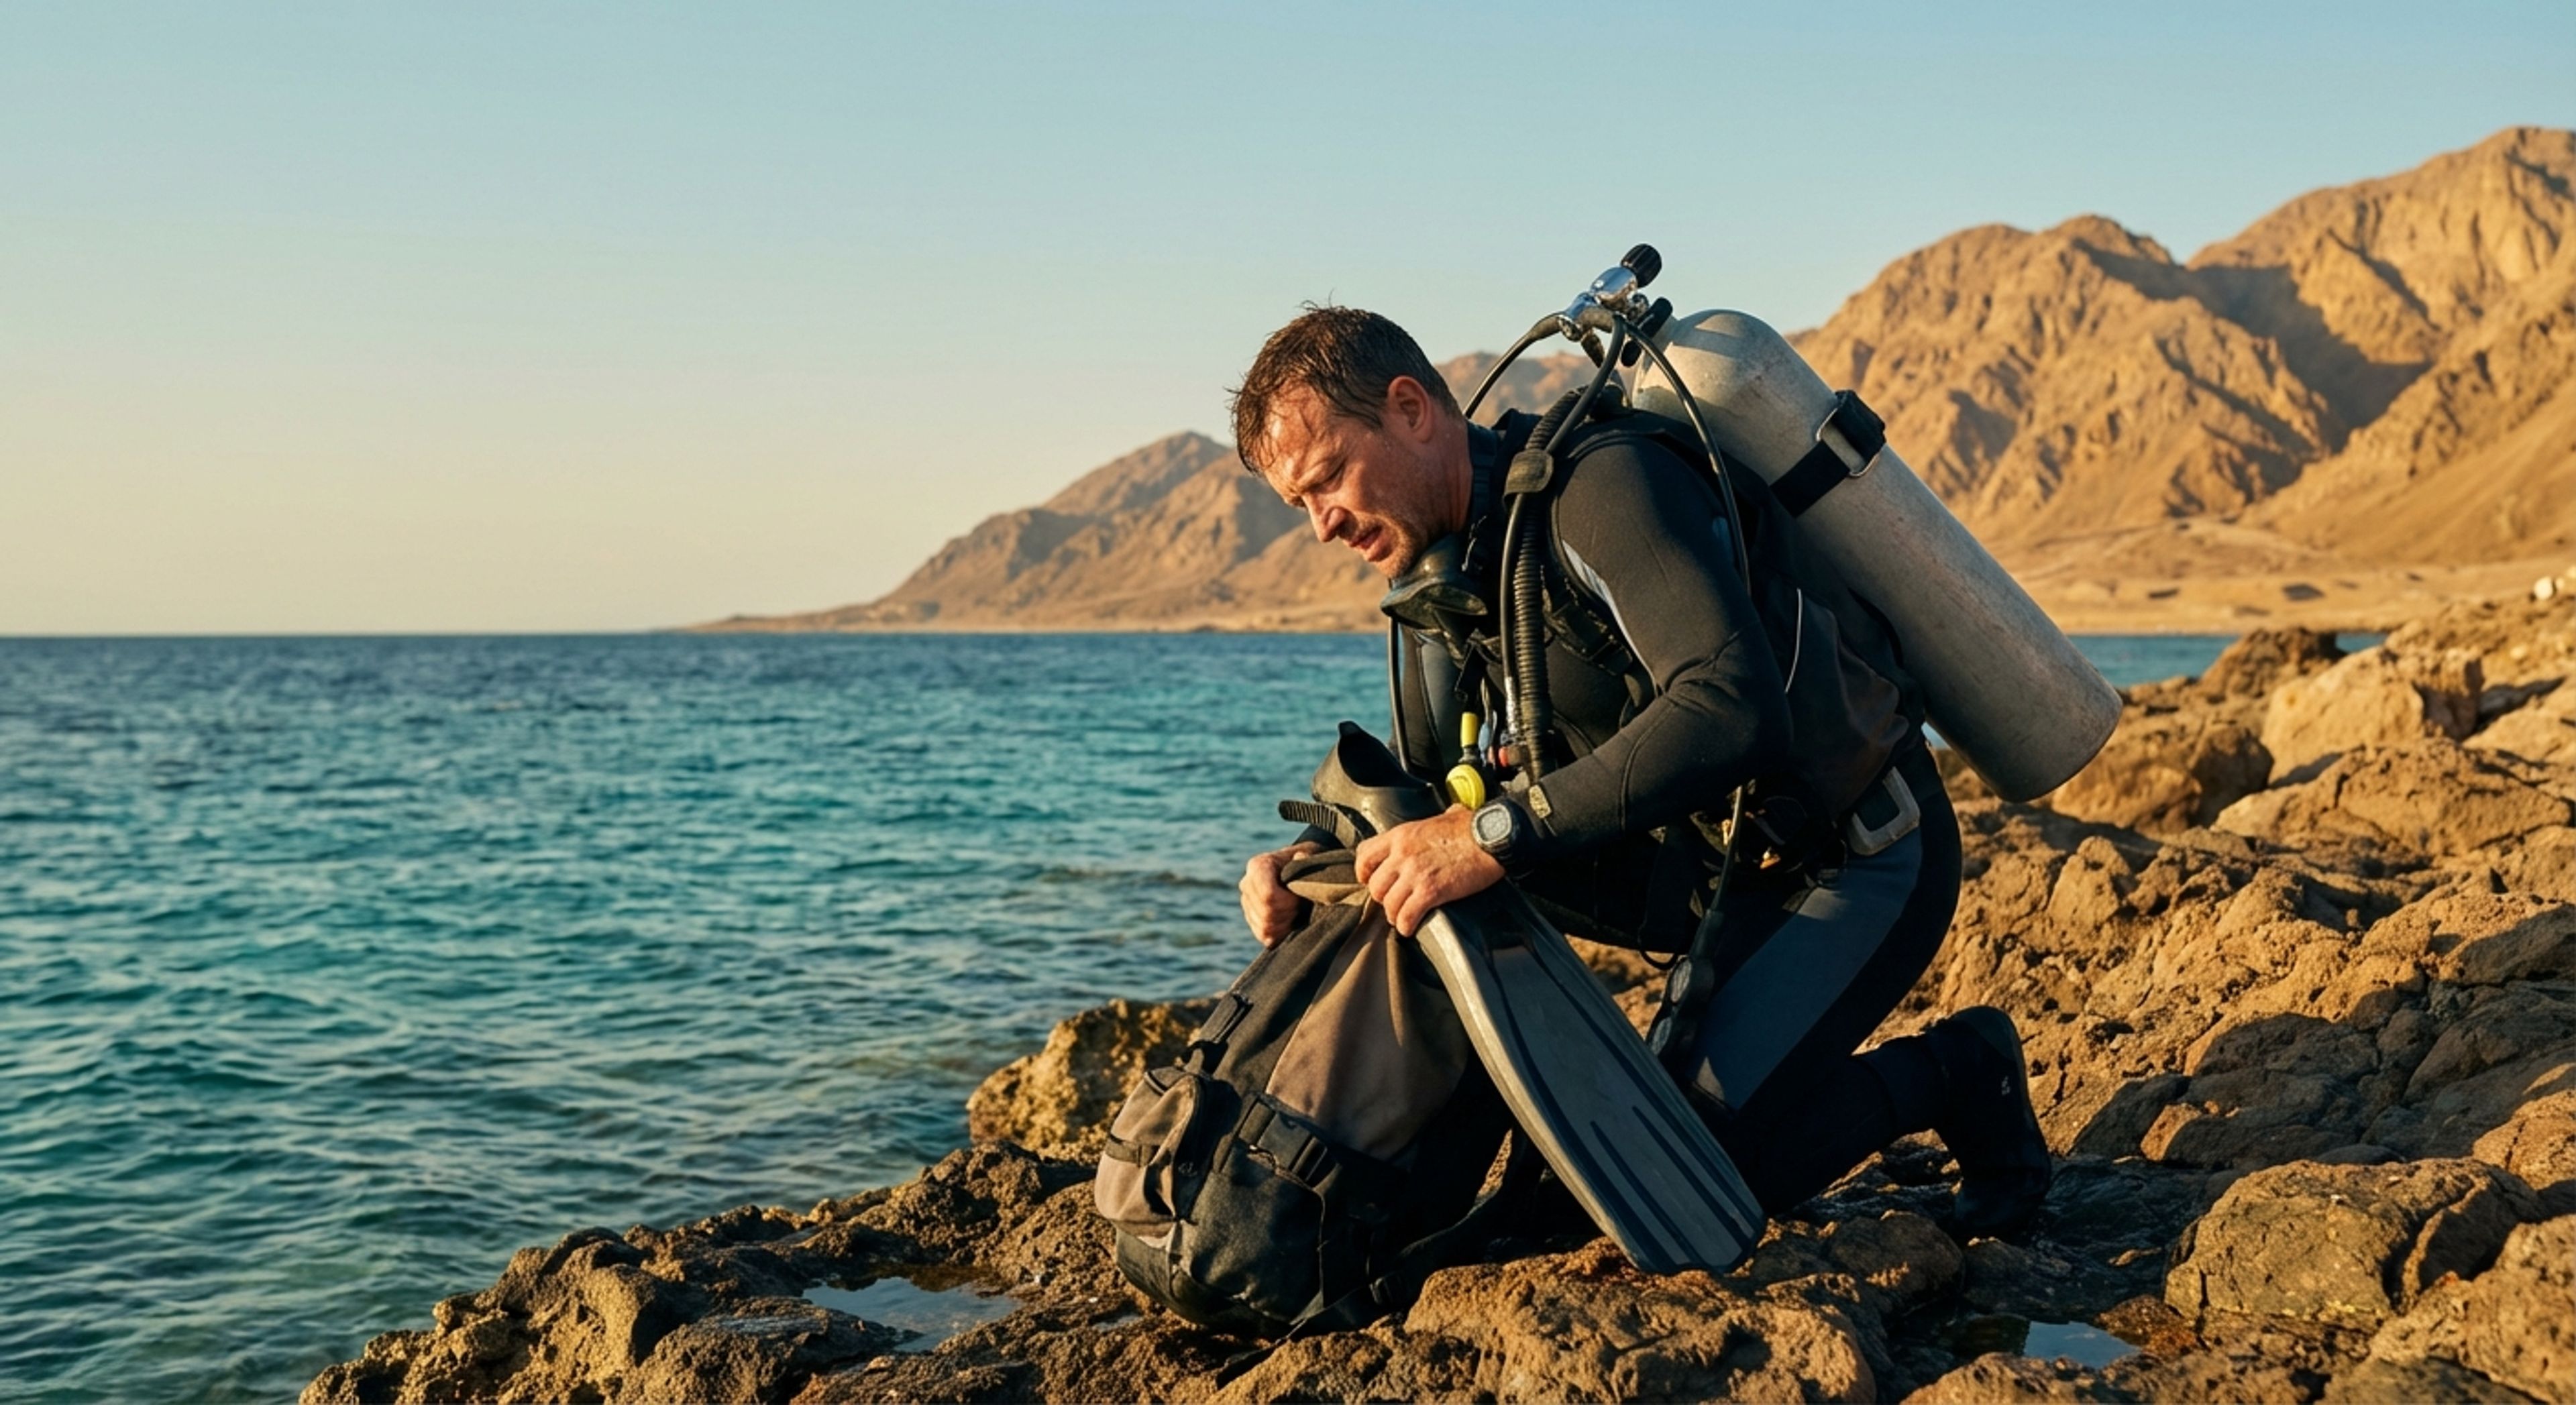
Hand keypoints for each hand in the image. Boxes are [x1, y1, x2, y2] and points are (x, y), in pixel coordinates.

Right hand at [1239, 841, 1322, 947]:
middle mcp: (1247, 884)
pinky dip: (1281, 933)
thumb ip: (1307, 857)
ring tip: (1297, 911)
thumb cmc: (1306, 864)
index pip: (1268, 896)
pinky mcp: (1252, 919)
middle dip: (1289, 914)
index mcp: (1258, 866)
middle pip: (1267, 914)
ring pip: (1265, 928)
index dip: (1289, 902)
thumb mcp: (1310, 856)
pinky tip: (1290, 921)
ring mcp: (1247, 903)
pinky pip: (1264, 936)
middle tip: (1301, 905)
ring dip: (1287, 924)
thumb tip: (1300, 857)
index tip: (1301, 896)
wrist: (1301, 873)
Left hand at [1354, 807, 1504, 936]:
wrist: (1492, 838)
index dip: (1365, 872)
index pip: (1364, 855)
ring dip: (1394, 915)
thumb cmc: (1472, 826)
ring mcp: (1414, 874)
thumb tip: (1448, 815)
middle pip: (1375, 885)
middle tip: (1394, 901)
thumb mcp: (1442, 817)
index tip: (1371, 880)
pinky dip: (1406, 925)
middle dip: (1383, 897)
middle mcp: (1401, 854)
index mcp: (1401, 835)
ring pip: (1388, 904)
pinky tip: (1410, 927)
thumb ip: (1432, 824)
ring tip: (1402, 918)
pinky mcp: (1431, 892)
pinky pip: (1406, 916)